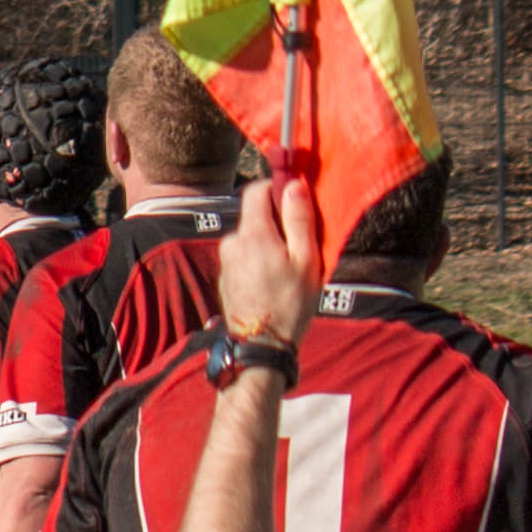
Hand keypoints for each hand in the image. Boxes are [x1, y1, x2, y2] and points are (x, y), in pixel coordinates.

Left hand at [214, 173, 321, 347]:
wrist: (261, 346)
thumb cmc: (289, 304)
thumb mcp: (305, 260)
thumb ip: (299, 220)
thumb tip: (294, 185)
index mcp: (252, 233)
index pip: (256, 189)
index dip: (276, 188)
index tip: (295, 200)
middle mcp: (232, 242)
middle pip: (254, 215)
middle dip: (277, 221)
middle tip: (300, 244)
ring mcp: (226, 260)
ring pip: (251, 237)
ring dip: (269, 243)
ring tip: (288, 269)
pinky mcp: (225, 276)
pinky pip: (244, 256)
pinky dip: (259, 259)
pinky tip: (273, 281)